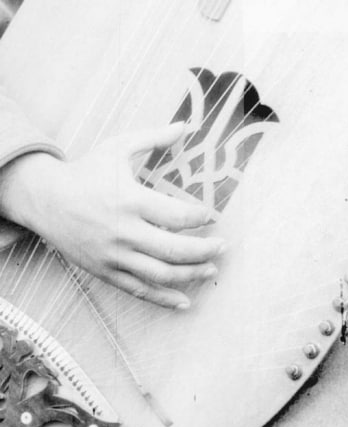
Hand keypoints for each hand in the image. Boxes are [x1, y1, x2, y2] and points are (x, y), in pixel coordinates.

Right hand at [0, 123, 224, 308]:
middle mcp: (124, 232)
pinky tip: (185, 301)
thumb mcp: (118, 147)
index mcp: (131, 200)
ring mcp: (113, 256)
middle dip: (205, 250)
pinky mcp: (105, 271)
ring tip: (211, 269)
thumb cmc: (86, 171)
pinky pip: (139, 290)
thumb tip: (185, 125)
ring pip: (160, 275)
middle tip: (223, 246)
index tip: (212, 215)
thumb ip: (154, 137)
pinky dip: (164, 299)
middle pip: (175, 250)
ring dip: (191, 275)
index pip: (177, 216)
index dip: (201, 218)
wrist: (45, 199)